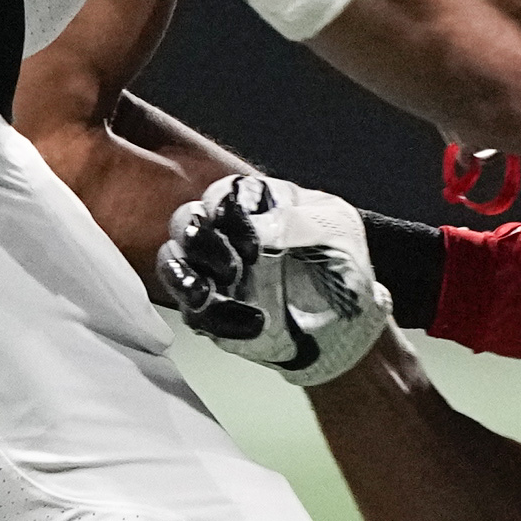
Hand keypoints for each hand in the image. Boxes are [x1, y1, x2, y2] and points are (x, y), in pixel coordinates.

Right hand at [161, 176, 392, 385]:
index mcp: (255, 205)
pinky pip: (192, 311)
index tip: (253, 243)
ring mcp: (214, 273)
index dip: (226, 212)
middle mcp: (227, 234)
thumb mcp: (335, 227)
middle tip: (232, 267)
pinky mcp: (211, 312)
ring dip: (185, 277)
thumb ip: (295, 220)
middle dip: (200, 243)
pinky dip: (215, 318)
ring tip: (209, 295)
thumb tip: (254, 225)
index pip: (221, 194)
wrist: (348, 326)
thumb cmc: (343, 267)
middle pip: (184, 223)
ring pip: (172, 263)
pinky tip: (250, 325)